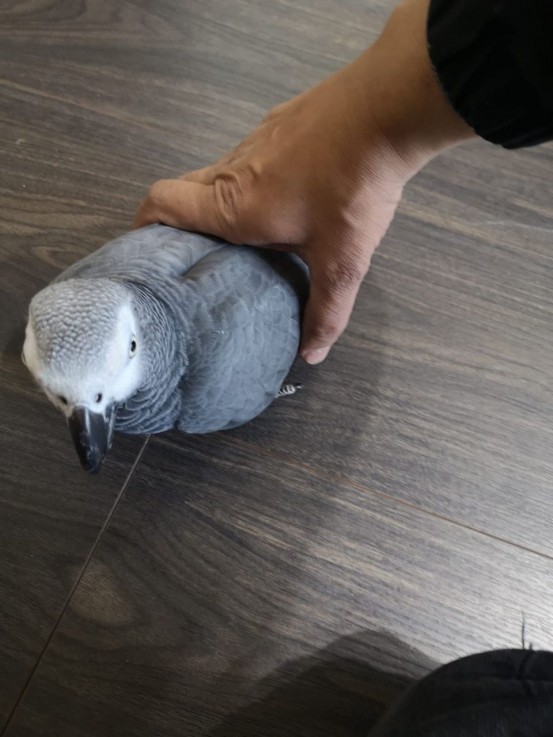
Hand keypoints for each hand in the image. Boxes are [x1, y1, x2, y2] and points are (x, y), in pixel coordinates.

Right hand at [134, 0, 473, 363]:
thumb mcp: (343, 261)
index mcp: (234, 205)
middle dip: (182, 223)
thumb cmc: (355, 188)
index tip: (147, 251)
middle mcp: (233, 168)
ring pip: (218, 172)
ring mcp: (256, 138)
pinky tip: (289, 195)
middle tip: (201, 256)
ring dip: (219, 201)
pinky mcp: (281, 121)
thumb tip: (311, 354)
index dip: (143, 225)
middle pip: (184, 190)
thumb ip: (326, 311)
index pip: (161, 204)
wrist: (389, 107)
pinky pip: (250, 155)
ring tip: (247, 234)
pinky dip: (251, 178)